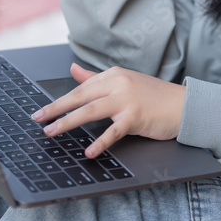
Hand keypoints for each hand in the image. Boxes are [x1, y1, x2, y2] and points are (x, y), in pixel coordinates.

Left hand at [31, 64, 185, 158]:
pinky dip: (100, 142)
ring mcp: (126, 99)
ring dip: (68, 122)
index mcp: (114, 74)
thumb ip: (96, 77)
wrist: (183, 105)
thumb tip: (73, 69)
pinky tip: (89, 151)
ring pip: (90, 110)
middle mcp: (118, 83)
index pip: (80, 87)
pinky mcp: (136, 116)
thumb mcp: (125, 82)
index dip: (59, 100)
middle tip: (37, 118)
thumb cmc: (154, 96)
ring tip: (51, 131)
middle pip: (80, 96)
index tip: (42, 110)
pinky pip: (113, 131)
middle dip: (56, 108)